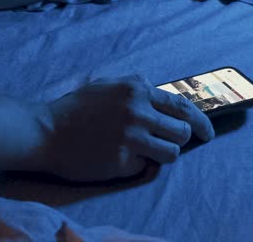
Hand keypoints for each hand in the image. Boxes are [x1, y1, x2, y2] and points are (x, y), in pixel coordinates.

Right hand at [37, 75, 214, 181]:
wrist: (46, 132)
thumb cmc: (75, 109)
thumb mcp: (106, 86)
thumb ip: (134, 87)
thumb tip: (161, 94)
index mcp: (136, 90)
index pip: (182, 106)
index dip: (200, 121)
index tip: (207, 133)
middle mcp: (137, 112)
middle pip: (181, 132)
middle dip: (178, 139)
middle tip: (163, 142)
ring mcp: (131, 137)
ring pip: (170, 153)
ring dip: (160, 154)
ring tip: (140, 151)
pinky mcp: (122, 160)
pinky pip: (145, 166)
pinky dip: (136, 164)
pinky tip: (116, 157)